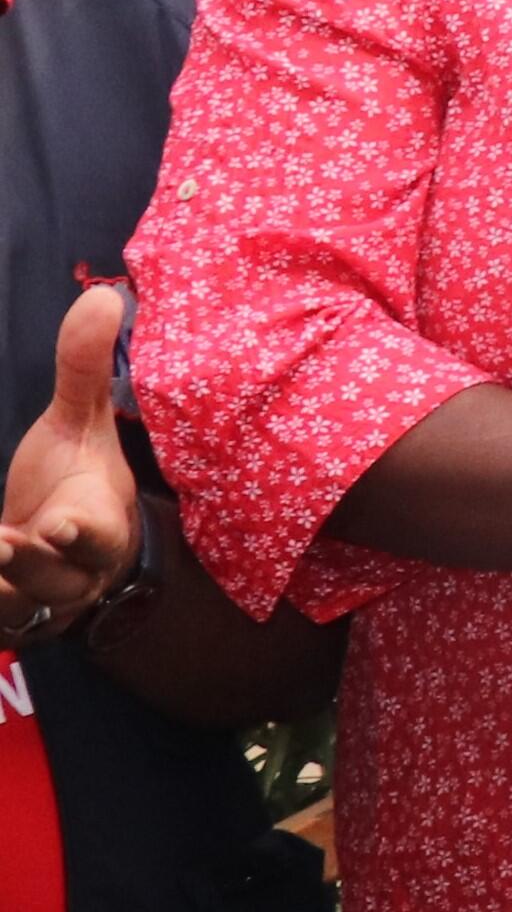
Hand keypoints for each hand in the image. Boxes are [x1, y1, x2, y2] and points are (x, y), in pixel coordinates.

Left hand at [0, 289, 141, 641]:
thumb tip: (101, 297)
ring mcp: (38, 599)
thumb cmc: (74, 482)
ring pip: (20, 606)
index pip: (101, 535)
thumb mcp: (76, 428)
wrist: (66, 545)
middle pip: (59, 581)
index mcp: (100, 523)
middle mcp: (75, 571)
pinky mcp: (7, 614)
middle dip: (30, 567)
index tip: (56, 524)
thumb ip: (82, 372)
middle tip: (4, 543)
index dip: (82, 535)